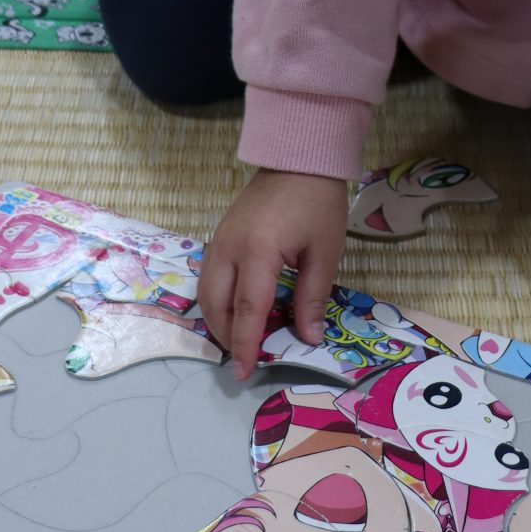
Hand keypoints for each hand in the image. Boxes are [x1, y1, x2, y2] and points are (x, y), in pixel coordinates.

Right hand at [198, 169, 347, 380]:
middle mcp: (229, 248)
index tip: (245, 372)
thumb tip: (308, 337)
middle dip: (227, 336)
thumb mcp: (325, 252)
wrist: (298, 159)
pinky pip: (208, 276)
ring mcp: (218, 240)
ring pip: (205, 292)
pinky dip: (216, 299)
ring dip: (218, 320)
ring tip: (240, 338)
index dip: (246, 344)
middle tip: (244, 359)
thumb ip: (312, 297)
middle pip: (215, 305)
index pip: (248, 310)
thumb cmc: (318, 204)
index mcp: (258, 252)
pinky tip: (235, 309)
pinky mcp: (218, 235)